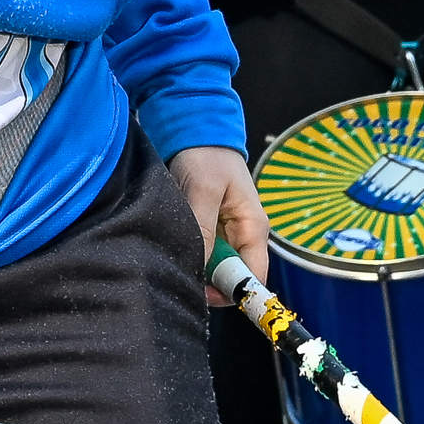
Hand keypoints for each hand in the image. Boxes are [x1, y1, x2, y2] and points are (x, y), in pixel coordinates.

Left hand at [170, 145, 268, 293]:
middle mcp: (242, 236)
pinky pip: (200, 254)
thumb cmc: (206, 154)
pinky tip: (169, 251)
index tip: (201, 296)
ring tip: (169, 262)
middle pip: (231, 277)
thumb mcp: (204, 189)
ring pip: (213, 268)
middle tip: (177, 277)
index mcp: (253, 228)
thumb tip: (202, 268)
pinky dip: (187, 255)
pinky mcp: (207, 229)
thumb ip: (204, 230)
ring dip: (194, 268)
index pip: (253, 276)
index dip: (233, 292)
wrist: (193, 128)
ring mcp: (225, 234)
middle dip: (208, 283)